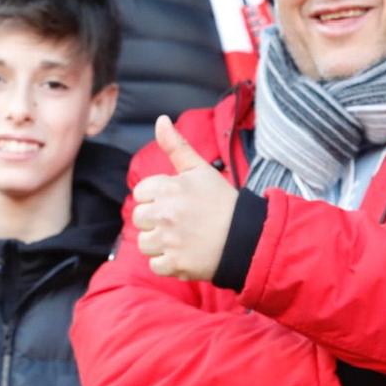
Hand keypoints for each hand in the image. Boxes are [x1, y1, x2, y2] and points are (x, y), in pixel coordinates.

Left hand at [132, 115, 238, 281]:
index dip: (157, 198)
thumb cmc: (221, 201)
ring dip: (160, 244)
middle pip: (139, 218)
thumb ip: (176, 146)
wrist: (247, 236)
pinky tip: (186, 254)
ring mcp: (170, 240)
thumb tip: (161, 120)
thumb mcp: (200, 169)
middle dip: (156, 221)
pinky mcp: (175, 263)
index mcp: (169, 187)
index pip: (141, 193)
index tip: (177, 202)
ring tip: (183, 238)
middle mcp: (166, 213)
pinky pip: (155, 265)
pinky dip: (169, 264)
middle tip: (181, 222)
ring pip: (144, 243)